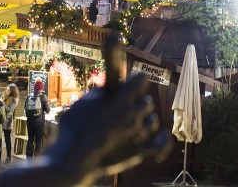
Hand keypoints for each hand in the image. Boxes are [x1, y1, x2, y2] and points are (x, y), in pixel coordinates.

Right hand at [55, 73, 169, 176]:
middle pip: (147, 101)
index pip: (141, 79)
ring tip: (134, 121)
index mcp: (123, 99)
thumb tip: (108, 89)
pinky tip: (163, 135)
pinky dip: (164, 140)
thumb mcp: (84, 102)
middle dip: (138, 101)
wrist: (74, 158)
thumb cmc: (75, 128)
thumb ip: (100, 93)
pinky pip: (161, 146)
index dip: (135, 79)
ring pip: (153, 121)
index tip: (131, 81)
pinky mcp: (139, 153)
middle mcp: (135, 114)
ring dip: (146, 118)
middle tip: (126, 105)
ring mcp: (139, 134)